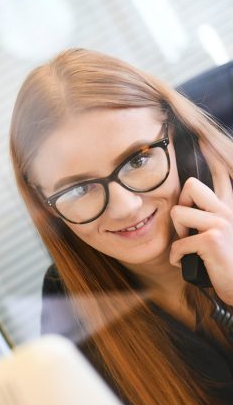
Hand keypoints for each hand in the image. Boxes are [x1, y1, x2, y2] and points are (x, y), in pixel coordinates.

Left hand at [169, 140, 232, 304]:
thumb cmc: (221, 265)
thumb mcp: (215, 236)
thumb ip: (203, 220)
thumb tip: (181, 209)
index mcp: (227, 209)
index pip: (222, 176)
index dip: (215, 157)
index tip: (206, 139)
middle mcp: (227, 211)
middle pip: (190, 185)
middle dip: (179, 206)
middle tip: (187, 228)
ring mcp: (221, 223)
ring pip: (178, 213)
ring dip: (177, 235)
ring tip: (191, 248)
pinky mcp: (212, 239)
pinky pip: (177, 242)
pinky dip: (176, 257)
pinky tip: (187, 263)